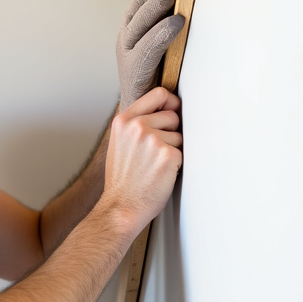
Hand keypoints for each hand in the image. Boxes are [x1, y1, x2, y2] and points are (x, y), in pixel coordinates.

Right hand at [101, 86, 182, 235]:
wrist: (120, 207)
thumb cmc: (123, 180)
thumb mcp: (119, 143)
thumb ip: (136, 123)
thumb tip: (167, 107)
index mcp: (123, 120)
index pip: (158, 94)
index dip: (170, 103)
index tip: (172, 112)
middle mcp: (137, 126)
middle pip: (173, 115)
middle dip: (171, 132)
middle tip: (155, 153)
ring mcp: (153, 140)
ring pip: (180, 136)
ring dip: (173, 150)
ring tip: (154, 166)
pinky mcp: (168, 156)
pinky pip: (183, 153)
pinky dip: (176, 164)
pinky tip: (160, 174)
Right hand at [117, 0, 184, 108]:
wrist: (142, 117)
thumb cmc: (157, 82)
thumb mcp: (164, 49)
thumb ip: (169, 29)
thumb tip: (190, 6)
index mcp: (131, 32)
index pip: (140, 1)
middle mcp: (125, 40)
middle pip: (137, 7)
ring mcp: (126, 56)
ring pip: (138, 24)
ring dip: (156, 6)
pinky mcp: (134, 72)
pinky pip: (147, 48)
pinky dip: (161, 33)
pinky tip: (176, 23)